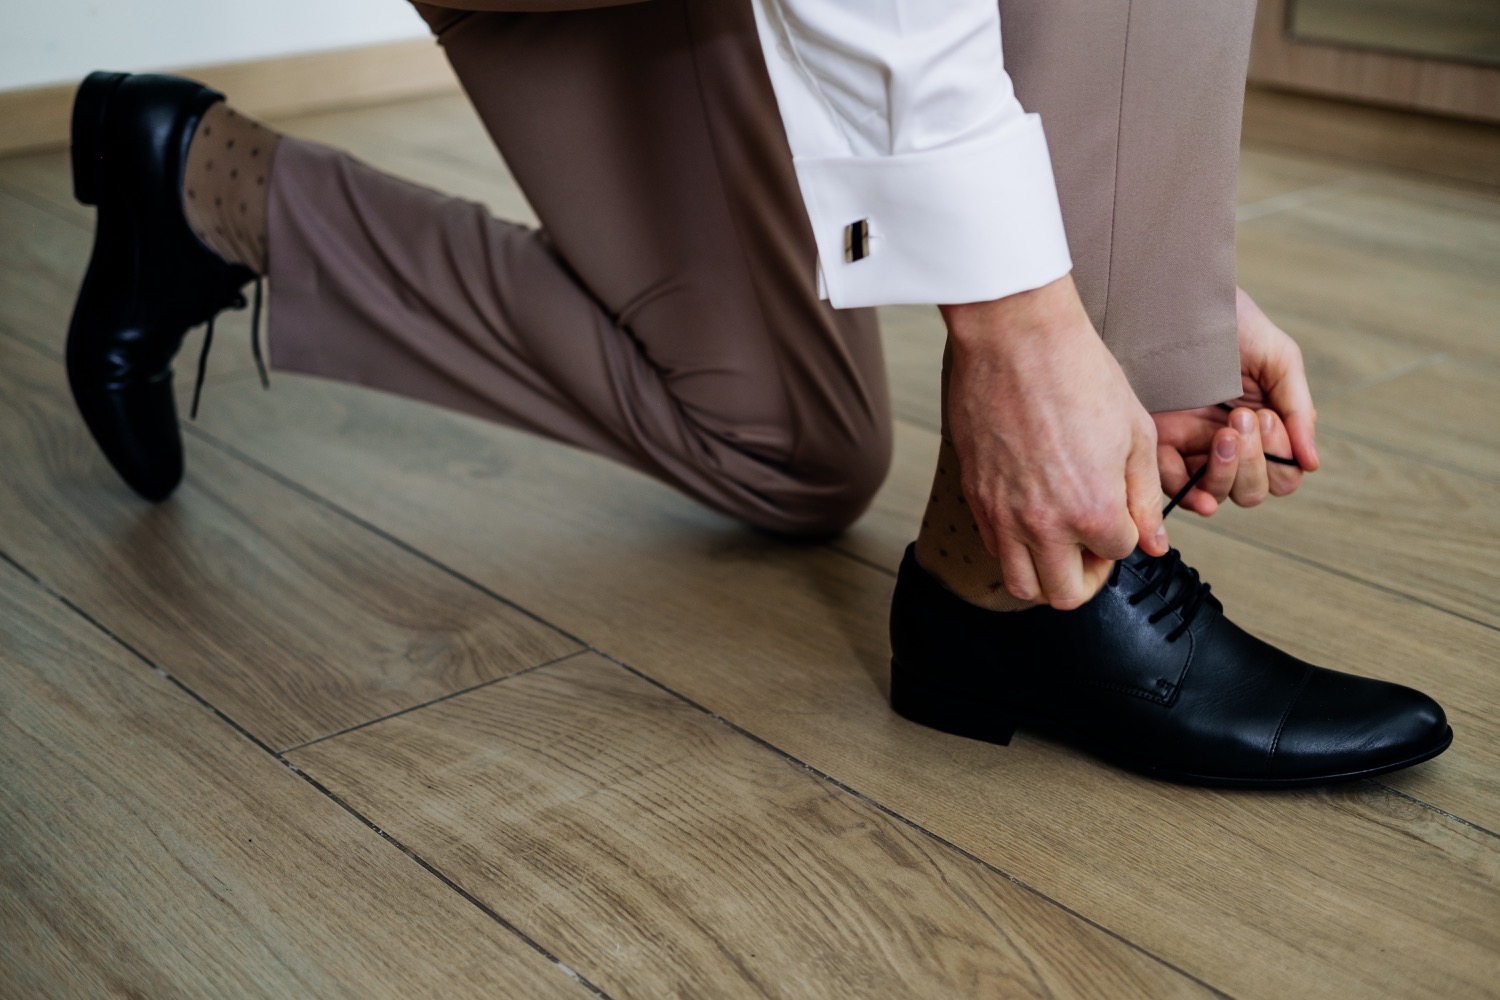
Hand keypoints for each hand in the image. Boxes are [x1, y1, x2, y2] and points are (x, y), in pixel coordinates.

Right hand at [942, 274, 1167, 609]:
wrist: (1016, 338)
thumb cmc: (1079, 373)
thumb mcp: (1135, 434)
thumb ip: (1144, 497)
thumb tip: (1155, 543)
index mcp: (1092, 510)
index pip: (1119, 554)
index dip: (1127, 533)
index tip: (1123, 510)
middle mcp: (1043, 524)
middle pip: (1066, 593)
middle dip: (1089, 575)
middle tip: (1094, 546)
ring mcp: (1002, 513)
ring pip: (1022, 587)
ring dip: (1046, 574)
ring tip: (1059, 541)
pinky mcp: (975, 496)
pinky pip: (994, 549)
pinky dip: (1015, 548)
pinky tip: (1030, 515)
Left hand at [1152, 287, 1320, 515]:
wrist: (1177, 300)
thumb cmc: (1229, 322)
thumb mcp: (1277, 358)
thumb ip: (1298, 410)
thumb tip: (1311, 463)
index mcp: (1262, 424)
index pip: (1282, 472)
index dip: (1280, 456)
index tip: (1267, 416)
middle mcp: (1229, 441)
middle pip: (1253, 489)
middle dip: (1255, 462)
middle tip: (1241, 418)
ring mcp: (1193, 445)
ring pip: (1220, 492)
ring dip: (1229, 472)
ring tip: (1223, 430)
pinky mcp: (1160, 444)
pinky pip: (1176, 487)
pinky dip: (1192, 496)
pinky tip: (1202, 494)